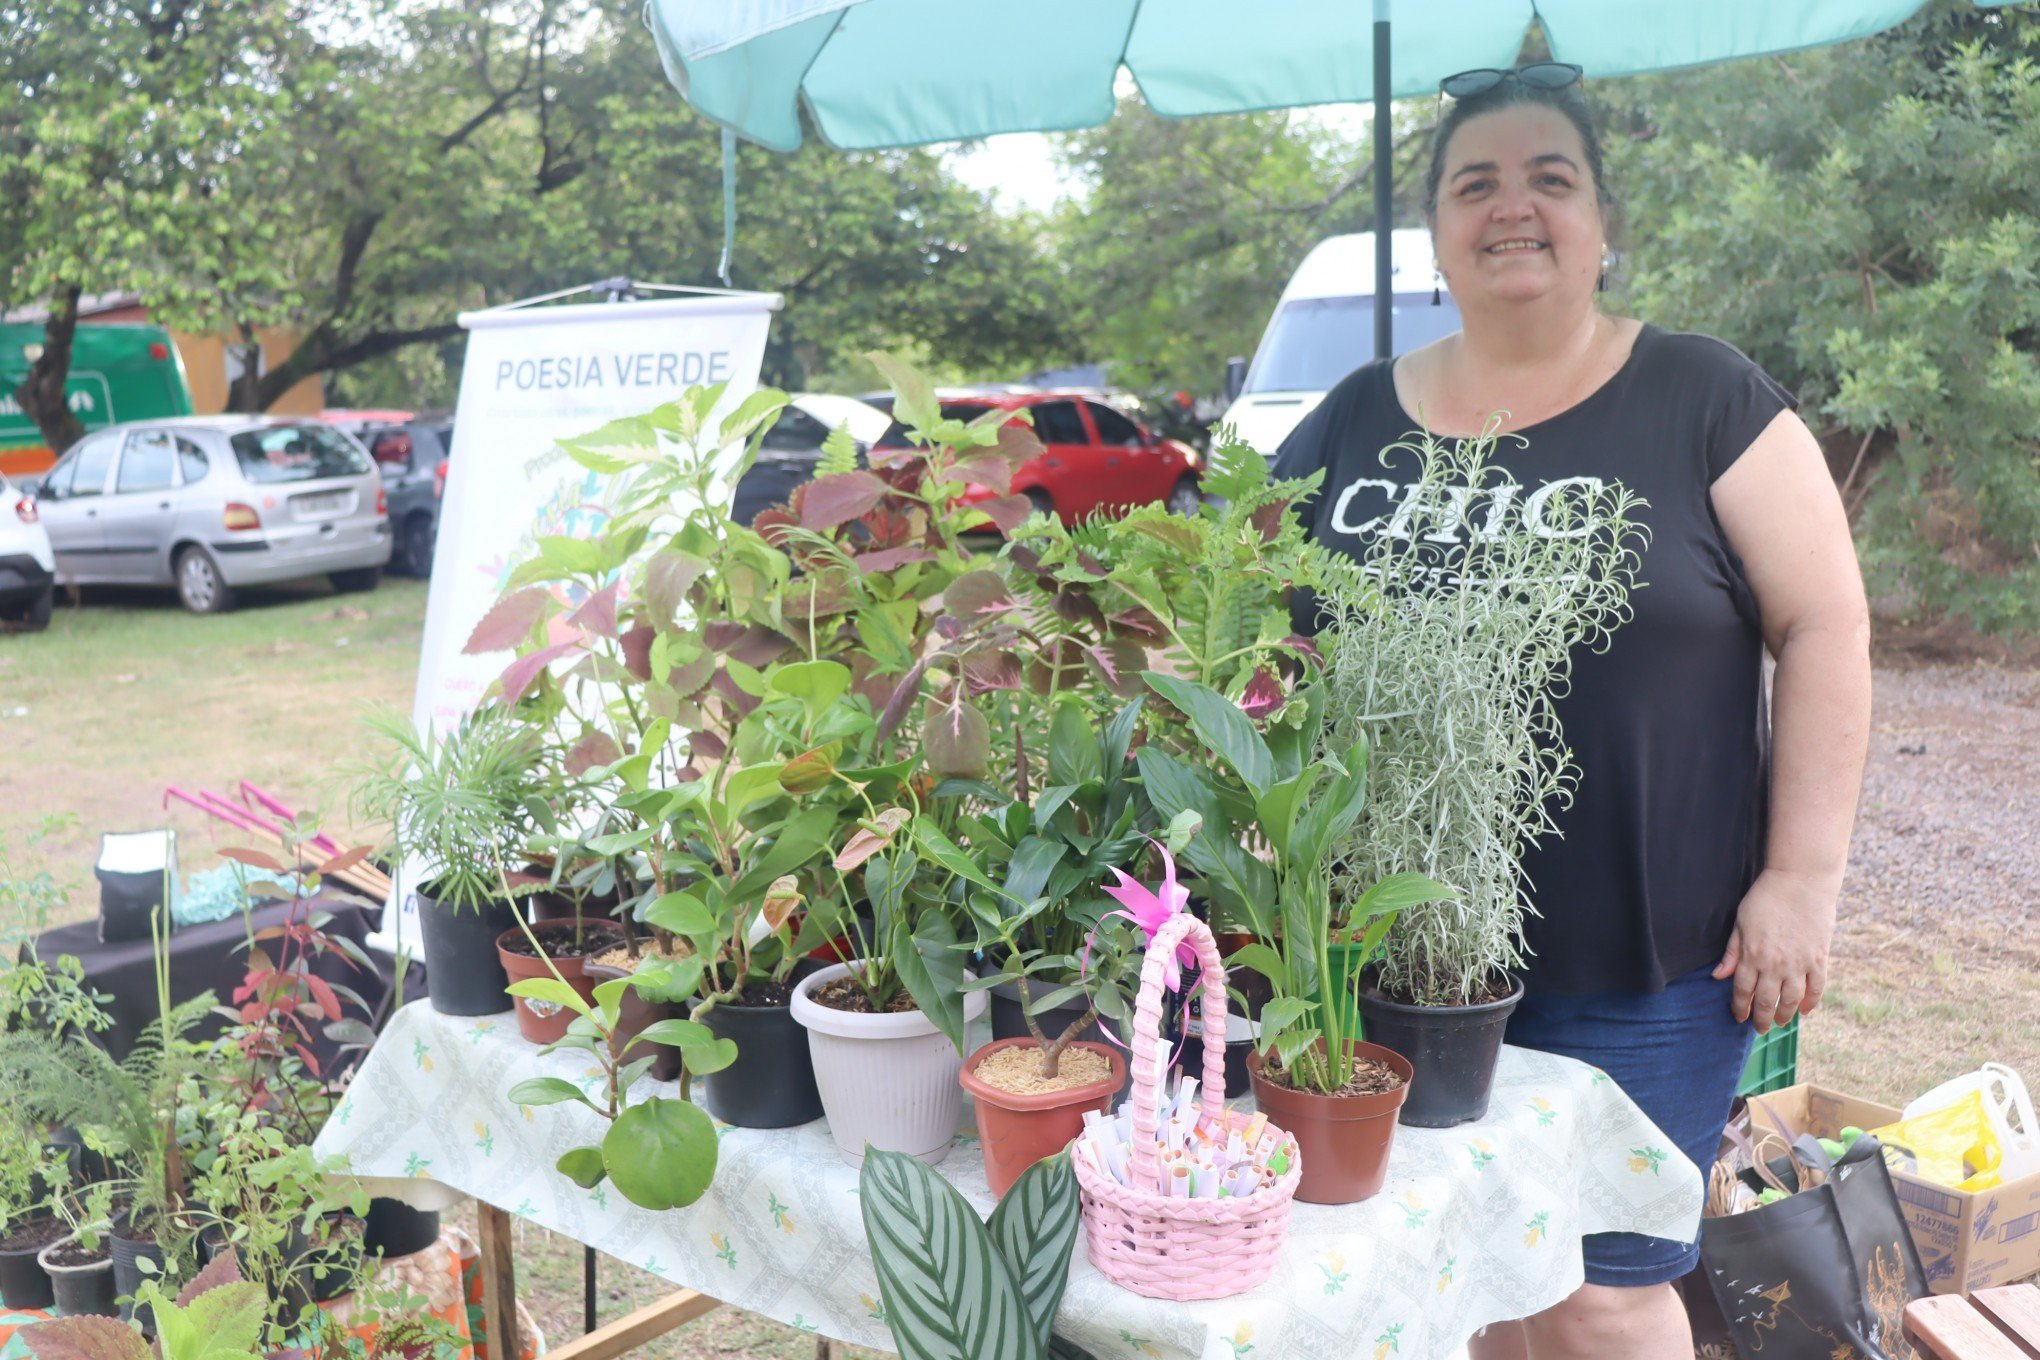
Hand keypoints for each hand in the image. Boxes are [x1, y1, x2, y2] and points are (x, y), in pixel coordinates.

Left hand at [1712, 867, 1837, 1033]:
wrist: (1800, 882)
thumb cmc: (1765, 898)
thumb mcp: (1740, 922)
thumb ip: (1731, 952)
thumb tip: (1718, 976)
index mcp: (1752, 955)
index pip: (1743, 991)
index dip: (1740, 1007)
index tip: (1739, 1017)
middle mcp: (1775, 965)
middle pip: (1766, 1001)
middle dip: (1760, 1018)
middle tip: (1759, 1029)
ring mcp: (1799, 963)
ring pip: (1792, 1000)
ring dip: (1785, 1015)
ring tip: (1780, 1022)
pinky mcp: (1819, 959)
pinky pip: (1816, 988)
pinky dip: (1811, 1002)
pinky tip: (1805, 1011)